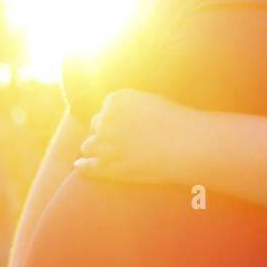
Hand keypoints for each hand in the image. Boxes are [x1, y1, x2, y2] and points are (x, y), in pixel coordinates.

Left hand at [74, 89, 190, 184]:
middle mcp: (105, 120)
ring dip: (95, 149)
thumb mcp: (149, 102)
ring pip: (88, 146)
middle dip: (104, 133)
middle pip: (96, 126)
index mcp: (116, 100)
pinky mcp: (107, 166)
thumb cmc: (176, 122)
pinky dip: (83, 166)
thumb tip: (115, 113)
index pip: (104, 109)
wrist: (186, 145)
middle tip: (118, 143)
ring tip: (106, 155)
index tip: (123, 127)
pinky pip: (87, 166)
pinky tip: (79, 166)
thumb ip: (128, 106)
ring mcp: (104, 144)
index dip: (113, 120)